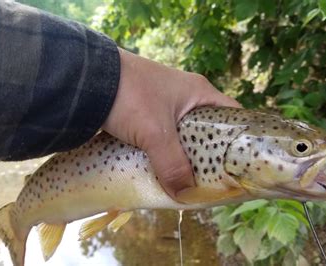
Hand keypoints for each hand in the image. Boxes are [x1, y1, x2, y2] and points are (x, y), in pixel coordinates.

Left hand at [103, 48, 241, 198]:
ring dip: (182, 158)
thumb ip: (172, 165)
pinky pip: (162, 139)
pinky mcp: (146, 115)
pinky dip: (163, 154)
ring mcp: (165, 106)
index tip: (238, 168)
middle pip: (207, 132)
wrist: (87, 79)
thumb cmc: (130, 96)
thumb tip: (185, 196)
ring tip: (187, 182)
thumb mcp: (155, 133)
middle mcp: (186, 98)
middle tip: (212, 182)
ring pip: (183, 138)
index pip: (232, 117)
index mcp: (199, 93)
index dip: (238, 142)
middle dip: (208, 157)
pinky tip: (162, 171)